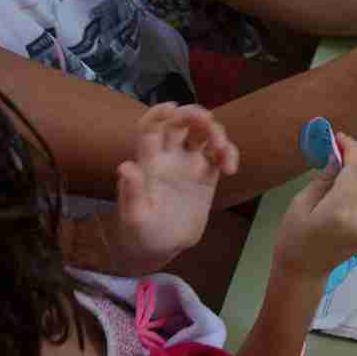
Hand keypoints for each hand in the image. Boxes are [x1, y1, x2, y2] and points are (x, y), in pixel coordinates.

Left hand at [113, 104, 239, 273]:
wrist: (162, 247)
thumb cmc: (141, 234)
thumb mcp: (134, 218)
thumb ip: (131, 193)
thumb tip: (126, 166)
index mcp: (149, 162)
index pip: (151, 127)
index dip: (159, 113)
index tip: (172, 108)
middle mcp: (169, 157)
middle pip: (181, 123)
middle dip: (194, 115)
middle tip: (207, 122)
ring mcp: (189, 164)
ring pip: (203, 134)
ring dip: (216, 132)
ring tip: (222, 149)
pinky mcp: (207, 175)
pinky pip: (220, 154)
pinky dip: (229, 154)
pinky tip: (230, 169)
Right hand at [274, 134, 356, 280]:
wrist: (304, 272)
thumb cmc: (294, 238)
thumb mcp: (302, 203)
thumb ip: (324, 178)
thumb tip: (337, 157)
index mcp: (342, 210)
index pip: (354, 170)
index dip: (350, 149)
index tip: (340, 137)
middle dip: (352, 159)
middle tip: (336, 147)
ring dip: (355, 174)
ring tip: (337, 167)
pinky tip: (344, 189)